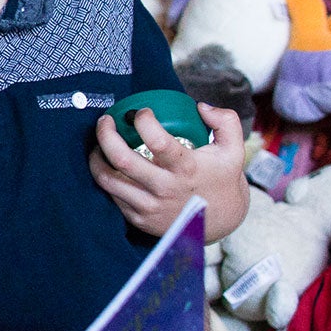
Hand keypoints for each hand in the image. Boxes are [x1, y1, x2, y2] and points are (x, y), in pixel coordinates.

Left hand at [90, 103, 247, 241]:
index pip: (157, 141)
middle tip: (106, 121)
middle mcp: (166, 189)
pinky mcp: (139, 219)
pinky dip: (105, 178)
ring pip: (108, 180)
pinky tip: (107, 165)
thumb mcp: (234, 150)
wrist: (222, 223)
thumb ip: (225, 121)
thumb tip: (200, 107)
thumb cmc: (222, 180)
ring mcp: (150, 207)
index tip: (141, 112)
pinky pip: (112, 196)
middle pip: (123, 160)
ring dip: (97, 158)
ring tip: (99, 143)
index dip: (143, 121)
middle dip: (106, 134)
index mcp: (187, 168)